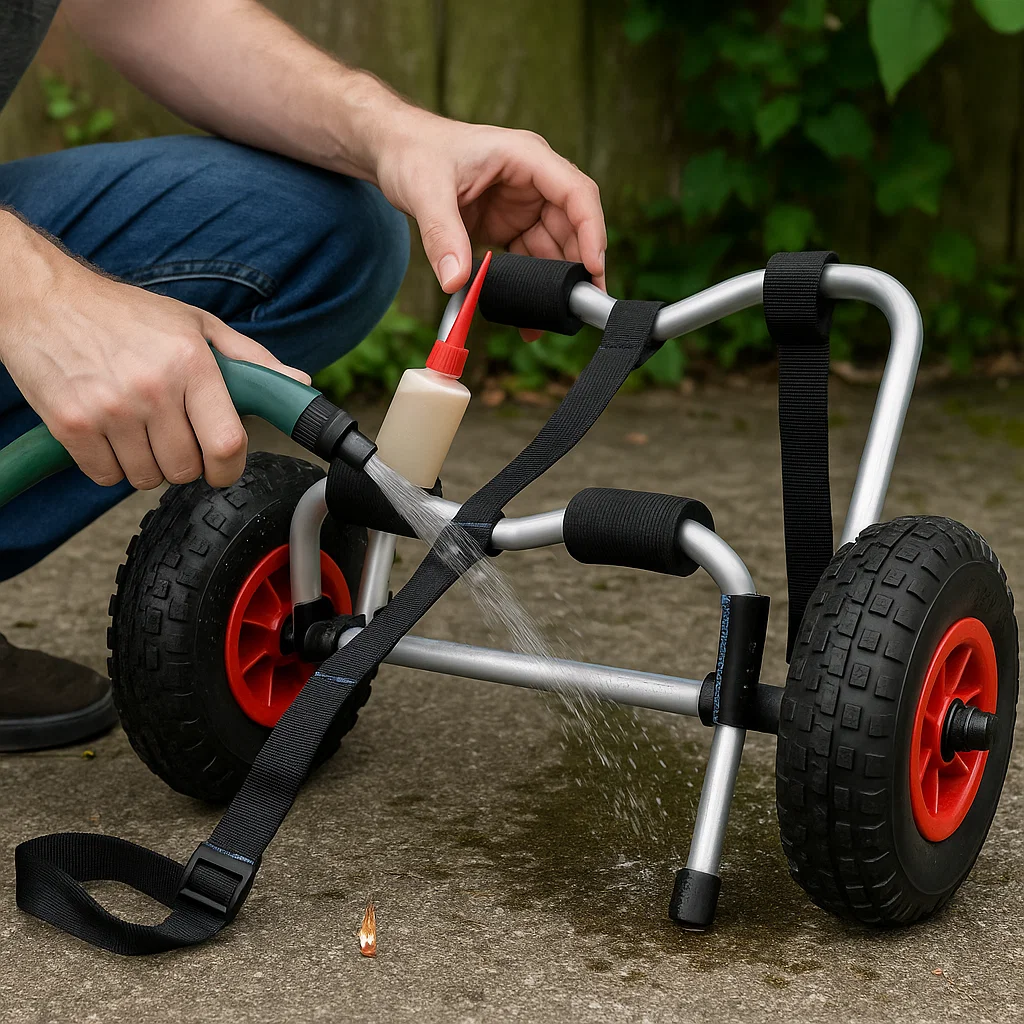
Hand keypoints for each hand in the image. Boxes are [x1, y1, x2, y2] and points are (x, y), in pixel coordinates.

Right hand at [0, 211, 308, 489]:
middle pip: (186, 469)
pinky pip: (106, 477)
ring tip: (138, 429)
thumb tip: (300, 384)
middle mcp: (153, 388)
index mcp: (191, 364)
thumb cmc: (126, 313)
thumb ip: (252, 360)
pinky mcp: (71, 425)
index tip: (222, 467)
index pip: (227, 444)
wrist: (44, 299)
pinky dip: (110, 466)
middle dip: (185, 462)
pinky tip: (109, 433)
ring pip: (147, 478)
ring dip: (147, 465)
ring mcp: (110, 409)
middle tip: (172, 435)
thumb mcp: (197, 325)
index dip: (229, 468)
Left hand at [373, 112, 606, 338]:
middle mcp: (533, 181)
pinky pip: (529, 260)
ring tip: (544, 319)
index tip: (592, 268)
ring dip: (551, 285)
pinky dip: (528, 287)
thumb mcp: (425, 191)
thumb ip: (443, 236)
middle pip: (571, 227)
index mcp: (526, 157)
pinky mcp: (508, 226)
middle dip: (575, 268)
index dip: (591, 231)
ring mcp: (523, 205)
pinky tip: (525, 313)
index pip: (576, 193)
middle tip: (574, 307)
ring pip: (553, 249)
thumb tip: (456, 282)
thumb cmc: (413, 152)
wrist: (392, 151)